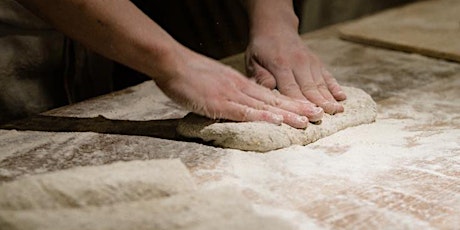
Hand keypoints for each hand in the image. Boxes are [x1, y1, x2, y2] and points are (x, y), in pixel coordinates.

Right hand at [155, 50, 323, 128]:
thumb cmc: (189, 73)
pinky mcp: (219, 103)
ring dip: (287, 113)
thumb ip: (228, 92)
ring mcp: (231, 95)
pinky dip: (262, 116)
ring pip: (264, 105)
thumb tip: (239, 104)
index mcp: (239, 84)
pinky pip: (243, 111)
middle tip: (318, 115)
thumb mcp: (215, 81)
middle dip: (297, 108)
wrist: (172, 63)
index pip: (269, 94)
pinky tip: (277, 120)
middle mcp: (240, 88)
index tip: (306, 108)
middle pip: (273, 99)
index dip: (289, 102)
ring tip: (307, 120)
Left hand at [245, 31, 346, 113]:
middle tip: (324, 118)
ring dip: (329, 98)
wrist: (275, 27)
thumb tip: (270, 90)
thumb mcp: (253, 61)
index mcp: (280, 65)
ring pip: (320, 84)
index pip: (291, 89)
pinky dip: (335, 87)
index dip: (299, 104)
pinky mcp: (317, 62)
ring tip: (338, 111)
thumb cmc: (261, 49)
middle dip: (317, 104)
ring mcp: (310, 62)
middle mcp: (298, 63)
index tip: (306, 117)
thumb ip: (261, 76)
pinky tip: (342, 97)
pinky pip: (327, 76)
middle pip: (309, 88)